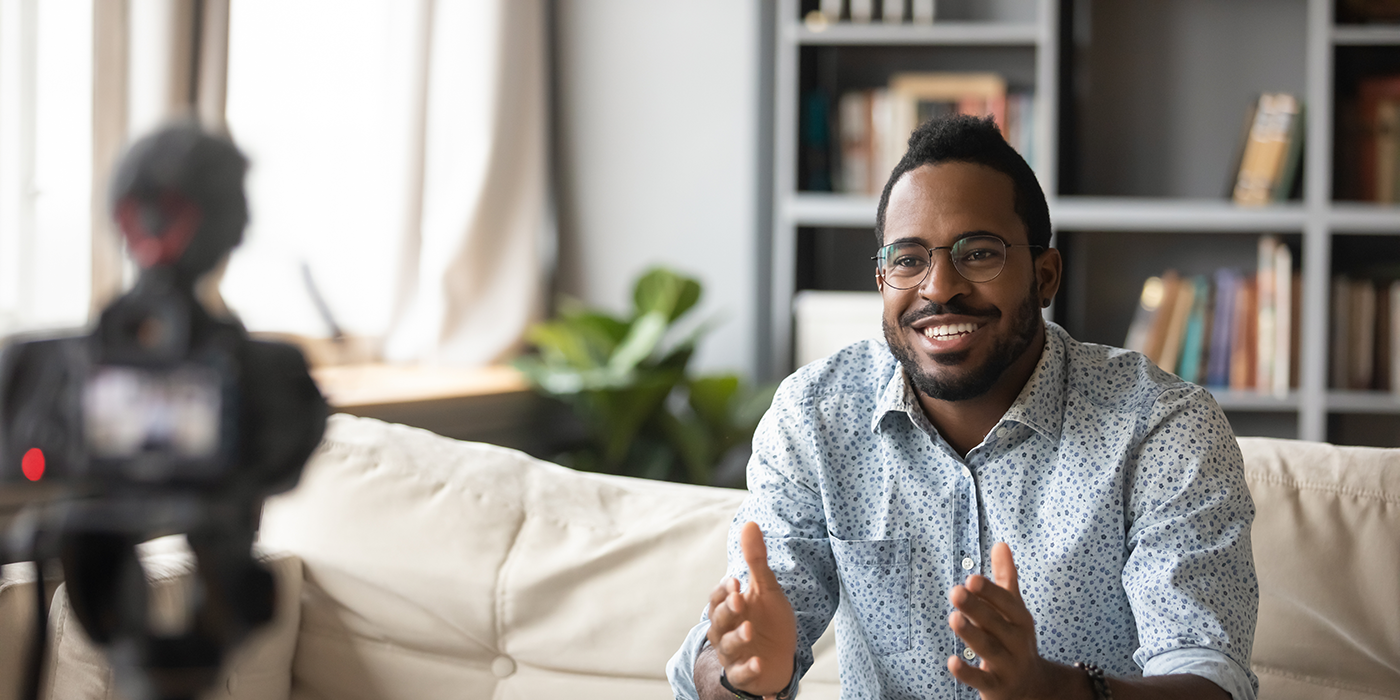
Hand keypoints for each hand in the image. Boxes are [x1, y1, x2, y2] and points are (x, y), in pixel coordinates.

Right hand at [705, 521, 796, 695]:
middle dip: (728, 611)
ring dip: (737, 638)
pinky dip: (747, 669)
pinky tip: (758, 663)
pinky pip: (741, 674)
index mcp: (729, 609)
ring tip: (750, 630)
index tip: (736, 581)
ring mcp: (734, 654)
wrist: (782, 655)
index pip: (717, 598)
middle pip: (718, 621)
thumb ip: (756, 560)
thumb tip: (749, 522)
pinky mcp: (745, 674)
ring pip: (727, 647)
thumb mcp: (766, 589)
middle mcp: (726, 631)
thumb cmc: (769, 619)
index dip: (723, 591)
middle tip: (740, 600)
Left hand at [947, 542, 1063, 699]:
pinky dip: (967, 672)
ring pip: (989, 649)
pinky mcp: (996, 686)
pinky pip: (981, 679)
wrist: (1031, 687)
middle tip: (956, 591)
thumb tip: (1000, 543)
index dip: (991, 592)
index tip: (972, 578)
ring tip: (954, 619)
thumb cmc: (1015, 640)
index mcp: (1021, 620)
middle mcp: (1018, 642)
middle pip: (996, 624)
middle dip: (977, 608)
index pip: (1007, 604)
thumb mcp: (1013, 610)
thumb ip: (1006, 578)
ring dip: (972, 634)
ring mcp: (1008, 665)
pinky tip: (951, 661)